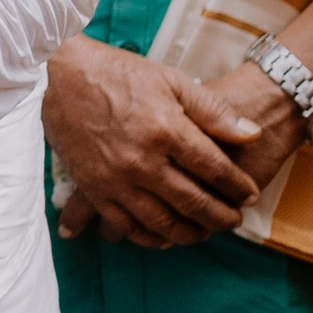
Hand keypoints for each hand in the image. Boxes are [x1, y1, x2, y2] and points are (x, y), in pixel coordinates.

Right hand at [43, 34, 271, 246]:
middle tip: (233, 221)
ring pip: (161, 221)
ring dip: (188, 233)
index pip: (215, 169)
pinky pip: (124, 224)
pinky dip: (148, 237)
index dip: (237, 186)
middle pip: (192, 201)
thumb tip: (252, 134)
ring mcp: (115, 178)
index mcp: (167, 130)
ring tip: (204, 233)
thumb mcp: (173, 81)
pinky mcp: (93, 188)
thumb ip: (214, 111)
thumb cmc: (120, 74)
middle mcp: (142, 161)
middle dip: (220, 216)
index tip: (249, 195)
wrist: (60, 75)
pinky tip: (163, 238)